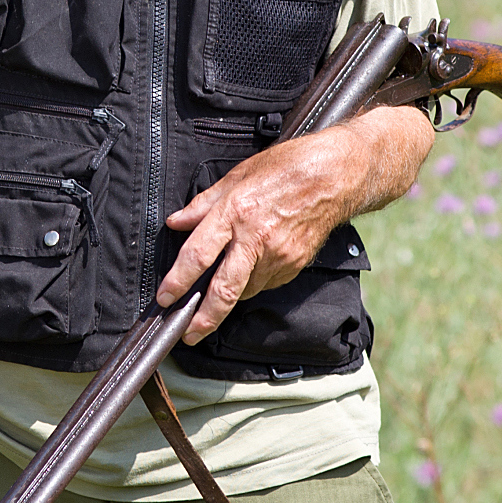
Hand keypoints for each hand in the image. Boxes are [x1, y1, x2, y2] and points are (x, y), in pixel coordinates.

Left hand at [156, 106, 433, 345]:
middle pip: (224, 290)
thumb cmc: (287, 167)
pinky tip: (252, 264)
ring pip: (245, 288)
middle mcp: (255, 239)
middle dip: (203, 318)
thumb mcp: (238, 175)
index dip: (178, 281)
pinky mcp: (294, 266)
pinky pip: (265, 282)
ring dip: (230, 292)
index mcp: (236, 212)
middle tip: (188, 335)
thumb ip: (204, 204)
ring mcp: (278, 256)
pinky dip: (253, 280)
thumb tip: (176, 222)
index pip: (199, 255)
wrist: (336, 176)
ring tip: (219, 288)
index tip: (164, 299)